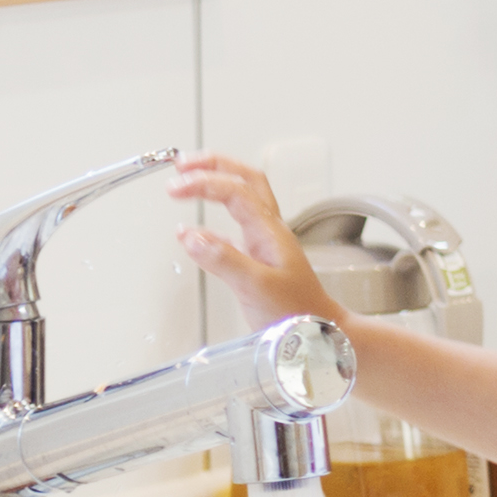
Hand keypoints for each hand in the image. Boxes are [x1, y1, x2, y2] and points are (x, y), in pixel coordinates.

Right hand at [168, 154, 347, 337]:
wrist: (320, 332)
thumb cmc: (297, 313)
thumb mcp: (257, 287)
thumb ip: (224, 260)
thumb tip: (191, 236)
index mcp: (271, 231)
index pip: (237, 191)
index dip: (205, 182)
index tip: (176, 186)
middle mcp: (270, 230)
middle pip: (246, 180)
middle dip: (215, 165)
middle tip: (183, 163)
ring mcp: (265, 242)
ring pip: (243, 198)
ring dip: (216, 182)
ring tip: (187, 178)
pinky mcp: (258, 258)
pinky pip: (233, 228)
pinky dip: (210, 221)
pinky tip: (191, 231)